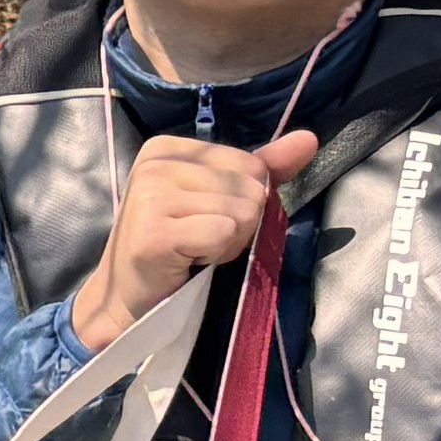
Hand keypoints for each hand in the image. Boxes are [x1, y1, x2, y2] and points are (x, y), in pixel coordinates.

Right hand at [67, 125, 320, 353]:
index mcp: (168, 148)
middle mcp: (155, 164)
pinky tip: (189, 262)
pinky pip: (224, 233)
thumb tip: (308, 139)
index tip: (203, 219)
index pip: (249, 163)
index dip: (241, 200)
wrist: (131, 300)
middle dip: (237, 223)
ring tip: (194, 252)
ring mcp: (150, 197)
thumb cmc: (177, 249)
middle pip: (249, 187)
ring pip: (242, 212)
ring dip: (228, 243)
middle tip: (199, 241)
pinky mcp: (154, 233)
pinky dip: (217, 255)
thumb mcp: (218, 200)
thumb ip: (262, 169)